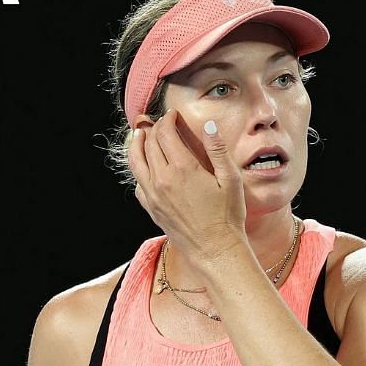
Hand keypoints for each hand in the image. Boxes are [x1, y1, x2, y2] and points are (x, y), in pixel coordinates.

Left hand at [129, 110, 247, 265]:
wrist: (214, 249)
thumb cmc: (227, 217)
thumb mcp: (230, 180)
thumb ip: (218, 150)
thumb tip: (209, 126)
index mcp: (183, 169)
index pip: (165, 133)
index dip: (168, 120)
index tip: (173, 115)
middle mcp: (162, 179)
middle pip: (148, 144)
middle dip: (153, 128)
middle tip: (160, 122)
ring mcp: (152, 194)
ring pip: (135, 161)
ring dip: (137, 144)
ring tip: (141, 135)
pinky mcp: (150, 207)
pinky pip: (137, 181)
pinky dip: (138, 168)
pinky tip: (146, 166)